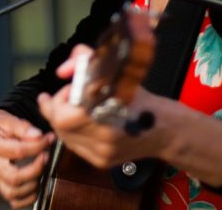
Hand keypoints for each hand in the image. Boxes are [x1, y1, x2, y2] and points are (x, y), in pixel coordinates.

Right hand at [0, 110, 54, 207]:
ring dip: (33, 185)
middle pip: (14, 177)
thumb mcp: (8, 120)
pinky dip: (27, 198)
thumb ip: (23, 128)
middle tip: (46, 158)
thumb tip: (38, 136)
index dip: (38, 146)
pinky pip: (13, 200)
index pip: (18, 151)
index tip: (49, 139)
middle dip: (36, 170)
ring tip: (42, 171)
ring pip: (13, 192)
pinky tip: (36, 186)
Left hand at [37, 45, 167, 169]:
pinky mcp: (102, 162)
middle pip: (60, 126)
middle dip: (57, 108)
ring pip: (64, 137)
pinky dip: (74, 132)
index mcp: (107, 114)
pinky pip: (75, 146)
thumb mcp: (113, 69)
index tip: (62, 89)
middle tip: (65, 96)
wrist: (163, 128)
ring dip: (64, 120)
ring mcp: (102, 154)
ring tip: (75, 107)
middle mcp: (103, 138)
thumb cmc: (138, 97)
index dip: (58, 100)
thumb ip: (83, 60)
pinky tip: (84, 121)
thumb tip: (62, 71)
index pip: (63, 115)